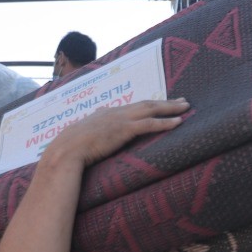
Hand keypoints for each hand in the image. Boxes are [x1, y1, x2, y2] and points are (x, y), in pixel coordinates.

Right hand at [45, 98, 188, 167]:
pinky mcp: (124, 130)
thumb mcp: (82, 138)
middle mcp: (115, 112)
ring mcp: (120, 119)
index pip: (132, 107)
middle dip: (165, 102)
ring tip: (186, 107)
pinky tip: (179, 122)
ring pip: (152, 109)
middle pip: (146, 103)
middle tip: (182, 101)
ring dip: (170, 108)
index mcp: (106, 113)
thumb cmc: (71, 149)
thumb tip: (91, 138)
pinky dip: (166, 122)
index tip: (160, 105)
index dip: (148, 105)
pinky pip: (150, 124)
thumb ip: (91, 135)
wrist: (66, 150)